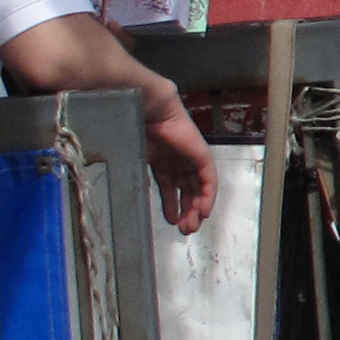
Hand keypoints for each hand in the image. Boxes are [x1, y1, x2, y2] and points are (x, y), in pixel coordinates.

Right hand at [144, 94, 214, 234]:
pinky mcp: (201, 155)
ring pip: (199, 188)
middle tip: (186, 230)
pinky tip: (202, 211)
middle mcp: (179, 160)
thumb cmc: (133, 129)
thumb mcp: (133, 160)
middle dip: (187, 211)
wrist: (147, 109)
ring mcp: (191, 157)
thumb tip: (131, 196)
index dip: (173, 205)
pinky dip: (207, 196)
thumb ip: (137, 177)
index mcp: (162, 160)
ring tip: (192, 226)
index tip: (172, 221)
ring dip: (196, 208)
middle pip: (188, 190)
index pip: (172, 187)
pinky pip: (208, 179)